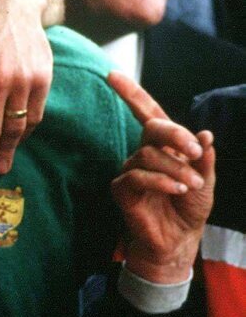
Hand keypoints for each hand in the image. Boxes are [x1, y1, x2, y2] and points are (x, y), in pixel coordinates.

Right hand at [108, 72, 214, 283]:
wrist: (179, 241)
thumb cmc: (189, 209)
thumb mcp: (206, 181)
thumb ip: (203, 159)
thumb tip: (204, 134)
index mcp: (163, 146)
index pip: (147, 113)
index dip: (131, 93)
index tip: (112, 75)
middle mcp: (144, 154)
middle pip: (151, 127)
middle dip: (174, 134)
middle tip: (195, 151)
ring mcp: (130, 171)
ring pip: (146, 153)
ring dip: (174, 166)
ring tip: (191, 184)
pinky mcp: (122, 190)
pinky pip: (136, 176)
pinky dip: (161, 180)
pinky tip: (177, 188)